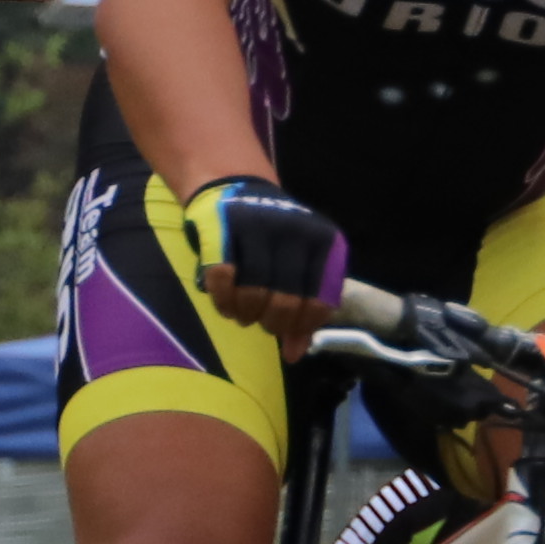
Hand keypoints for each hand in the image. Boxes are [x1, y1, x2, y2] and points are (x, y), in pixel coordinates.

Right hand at [186, 178, 345, 329]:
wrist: (235, 188)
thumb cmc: (273, 240)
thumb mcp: (299, 269)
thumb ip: (302, 312)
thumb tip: (294, 355)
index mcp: (323, 242)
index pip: (319, 302)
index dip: (302, 325)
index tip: (287, 330)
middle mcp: (294, 232)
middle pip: (285, 302)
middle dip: (272, 323)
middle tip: (263, 322)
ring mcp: (258, 228)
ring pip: (253, 293)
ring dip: (245, 315)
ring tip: (243, 315)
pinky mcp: (223, 228)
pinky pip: (221, 279)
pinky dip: (222, 300)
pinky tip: (225, 304)